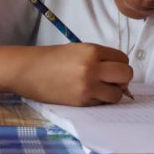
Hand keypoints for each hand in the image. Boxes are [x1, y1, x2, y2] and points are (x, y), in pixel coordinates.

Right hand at [16, 43, 132, 105]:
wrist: (27, 71)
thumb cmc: (51, 59)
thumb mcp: (77, 50)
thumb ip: (98, 58)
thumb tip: (118, 73)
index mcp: (92, 51)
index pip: (122, 59)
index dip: (120, 64)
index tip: (113, 68)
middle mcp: (92, 68)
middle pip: (125, 75)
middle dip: (123, 79)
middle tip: (113, 81)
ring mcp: (87, 86)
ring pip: (117, 94)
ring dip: (113, 93)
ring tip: (101, 90)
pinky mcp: (81, 101)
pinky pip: (102, 103)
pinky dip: (100, 101)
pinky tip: (89, 95)